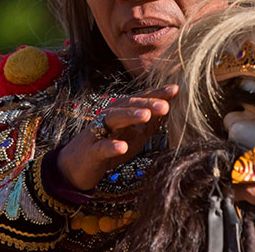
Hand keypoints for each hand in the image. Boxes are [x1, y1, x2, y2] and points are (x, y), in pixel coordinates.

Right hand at [57, 84, 178, 190]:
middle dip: (148, 103)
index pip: (143, 99)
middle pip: (130, 105)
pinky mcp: (91, 150)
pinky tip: (122, 147)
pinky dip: (111, 146)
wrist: (78, 165)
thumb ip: (153, 122)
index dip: (158, 94)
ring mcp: (99, 131)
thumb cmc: (112, 144)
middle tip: (166, 105)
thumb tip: (172, 109)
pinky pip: (101, 147)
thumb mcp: (137, 134)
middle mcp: (111, 115)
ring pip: (115, 119)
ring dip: (130, 116)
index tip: (176, 89)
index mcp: (124, 110)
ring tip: (146, 116)